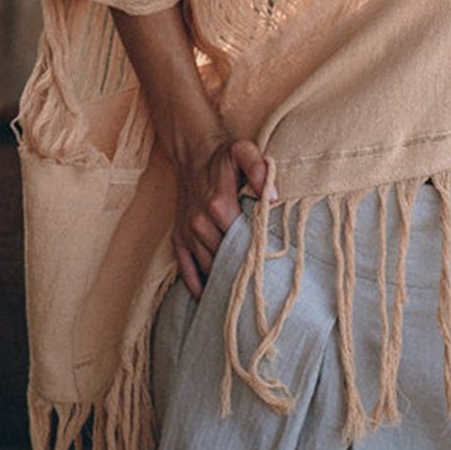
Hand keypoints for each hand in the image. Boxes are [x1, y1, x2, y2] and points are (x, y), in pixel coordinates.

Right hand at [172, 135, 275, 298]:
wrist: (192, 151)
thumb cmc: (222, 155)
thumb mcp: (243, 152)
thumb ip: (259, 170)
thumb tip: (273, 197)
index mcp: (218, 204)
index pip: (241, 240)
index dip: (256, 255)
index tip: (269, 268)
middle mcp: (200, 222)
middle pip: (224, 257)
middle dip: (241, 271)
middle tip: (259, 288)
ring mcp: (187, 232)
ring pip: (207, 266)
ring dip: (222, 280)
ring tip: (240, 297)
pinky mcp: (178, 238)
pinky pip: (185, 269)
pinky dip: (196, 286)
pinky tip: (209, 298)